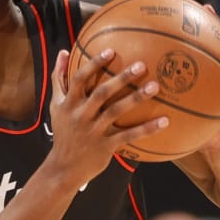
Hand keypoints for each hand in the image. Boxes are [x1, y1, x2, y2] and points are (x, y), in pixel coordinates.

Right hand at [46, 48, 167, 183]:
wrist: (63, 168)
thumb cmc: (63, 132)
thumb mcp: (55, 105)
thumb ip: (59, 79)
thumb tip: (63, 52)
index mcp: (70, 103)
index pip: (80, 79)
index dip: (94, 64)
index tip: (111, 51)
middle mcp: (81, 115)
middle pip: (102, 93)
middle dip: (121, 78)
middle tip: (141, 65)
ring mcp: (94, 131)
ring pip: (116, 112)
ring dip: (136, 98)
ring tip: (155, 86)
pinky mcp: (105, 146)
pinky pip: (128, 136)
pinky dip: (146, 129)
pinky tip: (164, 121)